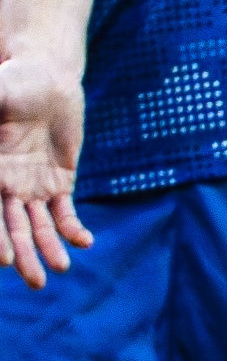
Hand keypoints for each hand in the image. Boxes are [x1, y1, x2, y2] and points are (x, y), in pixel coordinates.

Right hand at [0, 47, 84, 287]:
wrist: (45, 79)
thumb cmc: (13, 81)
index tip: (3, 260)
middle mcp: (4, 184)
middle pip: (12, 227)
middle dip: (23, 254)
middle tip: (36, 281)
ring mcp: (31, 186)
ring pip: (39, 225)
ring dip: (48, 249)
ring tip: (61, 270)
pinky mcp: (58, 182)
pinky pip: (65, 212)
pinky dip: (73, 228)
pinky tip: (85, 242)